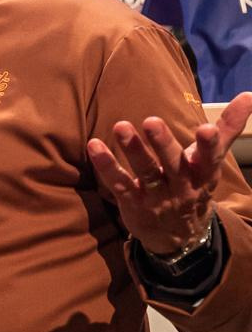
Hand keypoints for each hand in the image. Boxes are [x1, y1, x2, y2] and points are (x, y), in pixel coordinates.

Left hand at [85, 91, 250, 258]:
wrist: (178, 236)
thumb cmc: (194, 185)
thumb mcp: (212, 161)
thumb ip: (227, 129)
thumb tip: (249, 95)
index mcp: (203, 175)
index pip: (209, 160)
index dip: (209, 145)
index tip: (207, 128)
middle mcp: (182, 186)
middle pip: (173, 164)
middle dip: (163, 143)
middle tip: (151, 120)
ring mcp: (156, 196)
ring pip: (145, 173)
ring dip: (133, 150)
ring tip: (120, 126)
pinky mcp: (132, 202)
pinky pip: (119, 183)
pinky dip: (107, 165)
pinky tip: (95, 146)